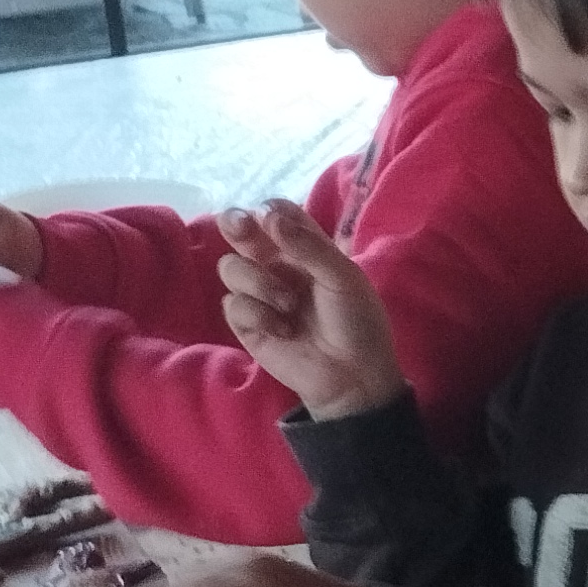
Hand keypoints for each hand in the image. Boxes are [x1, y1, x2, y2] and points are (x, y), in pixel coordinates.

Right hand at [214, 200, 404, 420]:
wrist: (353, 375)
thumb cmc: (357, 322)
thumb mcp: (342, 278)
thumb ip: (308, 246)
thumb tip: (267, 216)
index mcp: (304, 249)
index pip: (276, 214)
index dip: (267, 211)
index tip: (269, 219)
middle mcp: (277, 266)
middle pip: (240, 232)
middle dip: (234, 225)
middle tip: (240, 229)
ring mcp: (259, 294)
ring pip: (230, 267)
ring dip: (258, 282)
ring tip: (289, 304)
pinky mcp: (247, 325)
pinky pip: (232, 304)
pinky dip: (257, 315)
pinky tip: (283, 330)